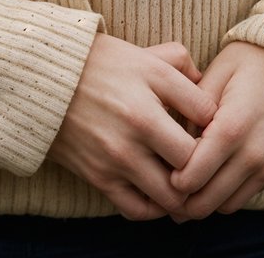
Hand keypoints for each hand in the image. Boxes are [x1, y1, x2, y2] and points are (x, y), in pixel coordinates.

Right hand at [47, 36, 218, 220]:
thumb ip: (182, 64)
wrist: (45, 78)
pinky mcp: (99, 177)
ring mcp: (117, 155)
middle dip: (205, 167)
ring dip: (183, 194)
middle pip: (193, 165)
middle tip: (207, 164)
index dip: (218, 126)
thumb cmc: (102, 63)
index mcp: (152, 88)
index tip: (214, 129)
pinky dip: (154, 208)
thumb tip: (207, 93)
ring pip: (170, 196)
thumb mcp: (145, 54)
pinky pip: (138, 209)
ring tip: (185, 183)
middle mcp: (137, 124)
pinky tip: (158, 193)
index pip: (208, 119)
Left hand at [166, 42, 263, 219]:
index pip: (193, 176)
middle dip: (181, 201)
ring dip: (202, 201)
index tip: (155, 170)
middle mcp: (253, 154)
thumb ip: (190, 111)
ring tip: (182, 185)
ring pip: (225, 206)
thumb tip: (171, 143)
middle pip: (207, 201)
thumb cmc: (248, 62)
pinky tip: (207, 178)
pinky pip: (242, 197)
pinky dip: (223, 196)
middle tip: (161, 188)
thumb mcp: (213, 75)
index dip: (168, 181)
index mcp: (232, 127)